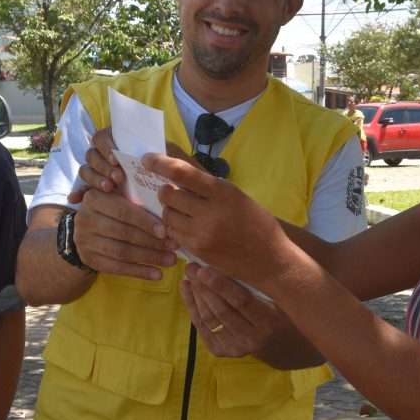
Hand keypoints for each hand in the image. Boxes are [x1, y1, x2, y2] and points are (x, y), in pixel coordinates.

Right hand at [69, 129, 194, 203]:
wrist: (171, 197)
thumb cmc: (168, 174)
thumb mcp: (169, 162)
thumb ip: (164, 155)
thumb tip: (157, 154)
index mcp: (119, 142)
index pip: (103, 136)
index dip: (107, 146)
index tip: (116, 157)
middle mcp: (105, 155)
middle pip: (92, 154)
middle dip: (103, 165)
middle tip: (118, 178)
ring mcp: (98, 172)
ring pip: (86, 170)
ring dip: (94, 178)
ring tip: (108, 188)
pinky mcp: (94, 189)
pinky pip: (81, 190)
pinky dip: (77, 194)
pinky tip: (74, 200)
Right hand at [75, 188, 176, 278]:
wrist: (87, 229)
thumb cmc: (112, 209)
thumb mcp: (118, 197)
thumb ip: (135, 199)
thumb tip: (167, 210)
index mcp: (93, 198)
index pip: (122, 211)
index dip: (145, 222)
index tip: (165, 231)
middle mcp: (85, 219)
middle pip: (123, 233)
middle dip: (152, 242)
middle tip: (174, 247)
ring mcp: (85, 241)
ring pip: (122, 252)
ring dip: (149, 258)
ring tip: (170, 261)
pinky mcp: (90, 259)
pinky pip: (117, 268)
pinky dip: (139, 272)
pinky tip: (157, 274)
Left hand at [142, 152, 286, 284]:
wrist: (271, 260)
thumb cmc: (257, 223)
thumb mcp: (237, 197)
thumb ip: (209, 187)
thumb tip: (180, 172)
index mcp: (223, 192)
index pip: (182, 173)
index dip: (160, 163)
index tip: (147, 159)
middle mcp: (210, 211)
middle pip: (168, 195)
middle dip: (164, 191)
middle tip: (169, 192)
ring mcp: (202, 233)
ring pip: (168, 216)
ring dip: (169, 211)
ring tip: (181, 212)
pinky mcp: (198, 250)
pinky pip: (174, 234)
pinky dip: (175, 228)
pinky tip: (186, 228)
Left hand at [181, 263, 291, 358]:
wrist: (278, 341)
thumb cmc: (278, 309)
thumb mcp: (275, 297)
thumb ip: (255, 283)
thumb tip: (226, 258)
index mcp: (268, 323)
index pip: (241, 302)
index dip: (221, 285)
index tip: (204, 268)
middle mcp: (252, 340)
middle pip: (221, 311)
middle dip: (204, 288)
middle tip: (192, 267)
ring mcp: (234, 348)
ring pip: (209, 319)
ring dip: (195, 295)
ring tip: (189, 275)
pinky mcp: (220, 351)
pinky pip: (201, 326)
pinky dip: (191, 305)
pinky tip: (186, 288)